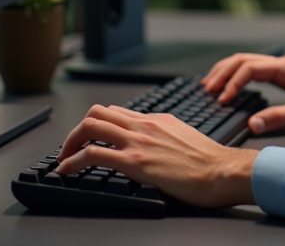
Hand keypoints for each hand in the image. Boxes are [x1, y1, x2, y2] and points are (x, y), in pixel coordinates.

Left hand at [56, 105, 256, 207]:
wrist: (221, 171)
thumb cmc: (210, 162)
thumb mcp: (185, 138)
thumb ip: (165, 136)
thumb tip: (153, 146)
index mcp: (157, 119)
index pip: (117, 112)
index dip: (98, 125)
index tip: (90, 138)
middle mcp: (144, 125)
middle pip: (98, 113)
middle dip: (78, 129)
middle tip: (71, 147)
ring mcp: (138, 141)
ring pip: (90, 126)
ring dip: (70, 142)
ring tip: (63, 158)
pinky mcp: (134, 162)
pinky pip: (92, 153)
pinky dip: (72, 160)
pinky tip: (65, 170)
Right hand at [202, 53, 284, 134]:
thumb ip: (280, 117)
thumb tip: (253, 123)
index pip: (251, 68)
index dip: (233, 82)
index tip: (222, 99)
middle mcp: (283, 64)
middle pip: (244, 60)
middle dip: (223, 73)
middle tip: (207, 89)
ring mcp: (283, 68)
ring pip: (247, 62)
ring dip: (227, 72)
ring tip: (210, 85)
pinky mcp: (283, 76)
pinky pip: (254, 70)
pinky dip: (237, 76)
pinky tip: (229, 86)